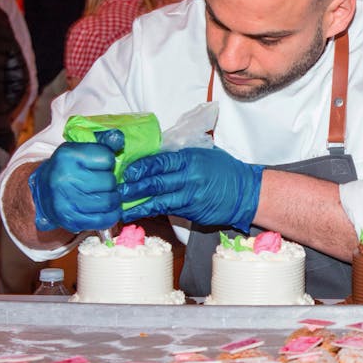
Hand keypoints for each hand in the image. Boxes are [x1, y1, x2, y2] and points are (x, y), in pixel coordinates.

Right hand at [28, 130, 124, 231]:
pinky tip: (107, 209)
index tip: (101, 165)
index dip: (109, 162)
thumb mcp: (79, 150)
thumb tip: (119, 139)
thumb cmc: (66, 169)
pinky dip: (111, 215)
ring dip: (113, 199)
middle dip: (111, 182)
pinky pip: (103, 220)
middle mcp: (64, 178)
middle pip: (109, 181)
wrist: (42, 192)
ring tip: (107, 195)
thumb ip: (102, 143)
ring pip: (109, 201)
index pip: (107, 158)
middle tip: (104, 182)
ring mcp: (66, 201)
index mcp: (68, 155)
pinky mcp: (71, 220)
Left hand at [118, 147, 263, 231]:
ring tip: (120, 206)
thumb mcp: (206, 152)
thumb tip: (158, 149)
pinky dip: (151, 212)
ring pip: (158, 200)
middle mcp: (189, 177)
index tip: (127, 171)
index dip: (141, 167)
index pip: (160, 161)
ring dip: (138, 204)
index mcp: (191, 158)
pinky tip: (138, 213)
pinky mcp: (191, 211)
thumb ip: (182, 152)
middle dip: (133, 187)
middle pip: (155, 182)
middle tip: (116, 190)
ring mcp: (190, 196)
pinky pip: (167, 211)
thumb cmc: (226, 170)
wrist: (245, 193)